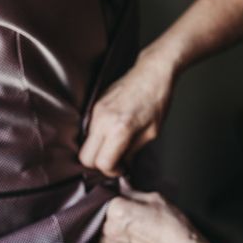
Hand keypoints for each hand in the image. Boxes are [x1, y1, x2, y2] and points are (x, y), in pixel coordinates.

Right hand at [79, 48, 174, 175]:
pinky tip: (112, 133)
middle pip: (85, 157)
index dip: (112, 172)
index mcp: (120, 128)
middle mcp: (103, 120)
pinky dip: (97, 137)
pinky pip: (88, 129)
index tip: (122, 168)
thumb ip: (133, 151)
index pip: (103, 163)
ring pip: (84, 143)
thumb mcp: (151, 132)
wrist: (152, 71)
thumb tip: (123, 166)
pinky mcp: (95, 105)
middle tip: (116, 161)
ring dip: (97, 150)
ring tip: (115, 146)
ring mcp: (96, 111)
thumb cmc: (158, 100)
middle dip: (99, 165)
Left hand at [100, 179, 198, 242]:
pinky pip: (110, 242)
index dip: (115, 193)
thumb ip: (133, 191)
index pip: (105, 196)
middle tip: (130, 208)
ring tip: (133, 222)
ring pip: (103, 229)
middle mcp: (110, 230)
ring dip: (112, 224)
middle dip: (112, 209)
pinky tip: (134, 234)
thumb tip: (122, 183)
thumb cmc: (171, 226)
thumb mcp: (154, 198)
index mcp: (117, 211)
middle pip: (101, 213)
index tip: (123, 194)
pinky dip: (117, 237)